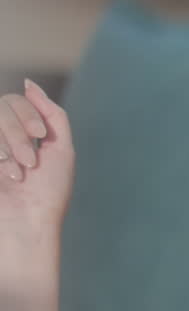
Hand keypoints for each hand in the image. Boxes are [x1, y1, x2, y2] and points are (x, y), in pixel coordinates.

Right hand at [0, 80, 74, 258]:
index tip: (39, 137)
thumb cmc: (48, 194)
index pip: (16, 101)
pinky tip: (7, 176)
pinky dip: (1, 156)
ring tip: (20, 174)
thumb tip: (29, 84)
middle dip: (19, 133)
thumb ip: (51, 113)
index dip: (29, 112)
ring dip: (11, 146)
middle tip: (30, 163)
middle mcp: (2, 138)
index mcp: (21, 133)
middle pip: (2, 107)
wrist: (28, 226)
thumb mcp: (62, 150)